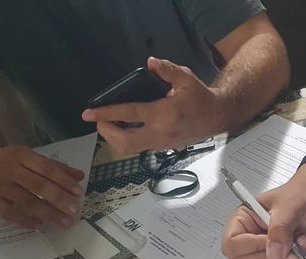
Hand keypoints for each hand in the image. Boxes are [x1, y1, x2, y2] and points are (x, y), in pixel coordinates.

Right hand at [0, 146, 84, 228]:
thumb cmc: (9, 162)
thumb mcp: (30, 158)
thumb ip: (54, 167)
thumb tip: (80, 176)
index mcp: (21, 155)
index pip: (46, 168)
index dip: (63, 180)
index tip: (79, 192)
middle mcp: (9, 169)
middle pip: (38, 186)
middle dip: (58, 199)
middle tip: (75, 210)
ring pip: (26, 202)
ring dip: (48, 213)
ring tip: (64, 222)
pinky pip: (10, 214)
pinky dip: (25, 221)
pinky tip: (40, 225)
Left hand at [82, 57, 227, 153]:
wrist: (217, 117)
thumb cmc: (200, 97)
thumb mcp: (186, 79)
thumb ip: (167, 70)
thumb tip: (150, 62)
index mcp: (165, 114)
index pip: (129, 115)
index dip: (106, 113)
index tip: (88, 113)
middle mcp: (161, 132)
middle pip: (124, 141)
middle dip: (106, 132)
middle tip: (98, 119)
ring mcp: (161, 143)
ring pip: (130, 148)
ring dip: (114, 138)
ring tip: (108, 124)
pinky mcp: (163, 147)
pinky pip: (138, 147)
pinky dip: (125, 140)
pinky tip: (123, 128)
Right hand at [221, 163, 305, 258]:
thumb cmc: (296, 196)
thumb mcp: (289, 208)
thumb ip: (280, 231)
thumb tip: (274, 255)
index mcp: (240, 220)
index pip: (232, 244)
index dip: (252, 247)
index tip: (273, 241)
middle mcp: (245, 237)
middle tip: (287, 249)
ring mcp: (258, 250)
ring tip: (295, 244)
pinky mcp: (271, 257)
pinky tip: (297, 248)